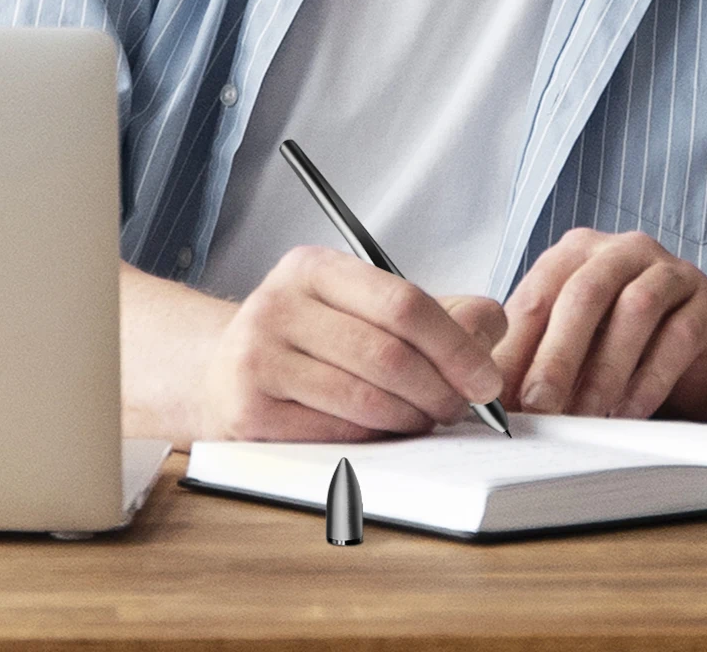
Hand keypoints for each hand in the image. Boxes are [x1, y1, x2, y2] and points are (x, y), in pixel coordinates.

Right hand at [194, 246, 505, 441]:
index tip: (486, 379)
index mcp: (314, 267)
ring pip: (364, 397)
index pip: (403, 303)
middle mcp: (279, 304)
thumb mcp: (362, 307)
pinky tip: (386, 434)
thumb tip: (491, 325)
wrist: (215, 373)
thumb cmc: (307, 340)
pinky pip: (335, 432)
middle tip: (460, 408)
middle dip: (440, 389)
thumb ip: (432, 311)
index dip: (455, 346)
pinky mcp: (248, 411)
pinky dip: (374, 438)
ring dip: (412, 418)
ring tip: (427, 420)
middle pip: (388, 354)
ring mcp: (258, 358)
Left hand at [494, 229, 706, 421]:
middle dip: (558, 355)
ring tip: (586, 416)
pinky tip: (629, 410)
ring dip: (606, 369)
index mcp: (579, 251)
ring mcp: (671, 271)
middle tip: (539, 406)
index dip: (517, 344)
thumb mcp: (571, 345)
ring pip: (635, 309)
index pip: (540, 292)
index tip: (497, 394)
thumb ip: (533, 358)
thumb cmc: (619, 345)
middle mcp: (624, 250)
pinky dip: (650, 378)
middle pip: (585, 294)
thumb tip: (486, 399)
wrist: (693, 360)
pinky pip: (678, 336)